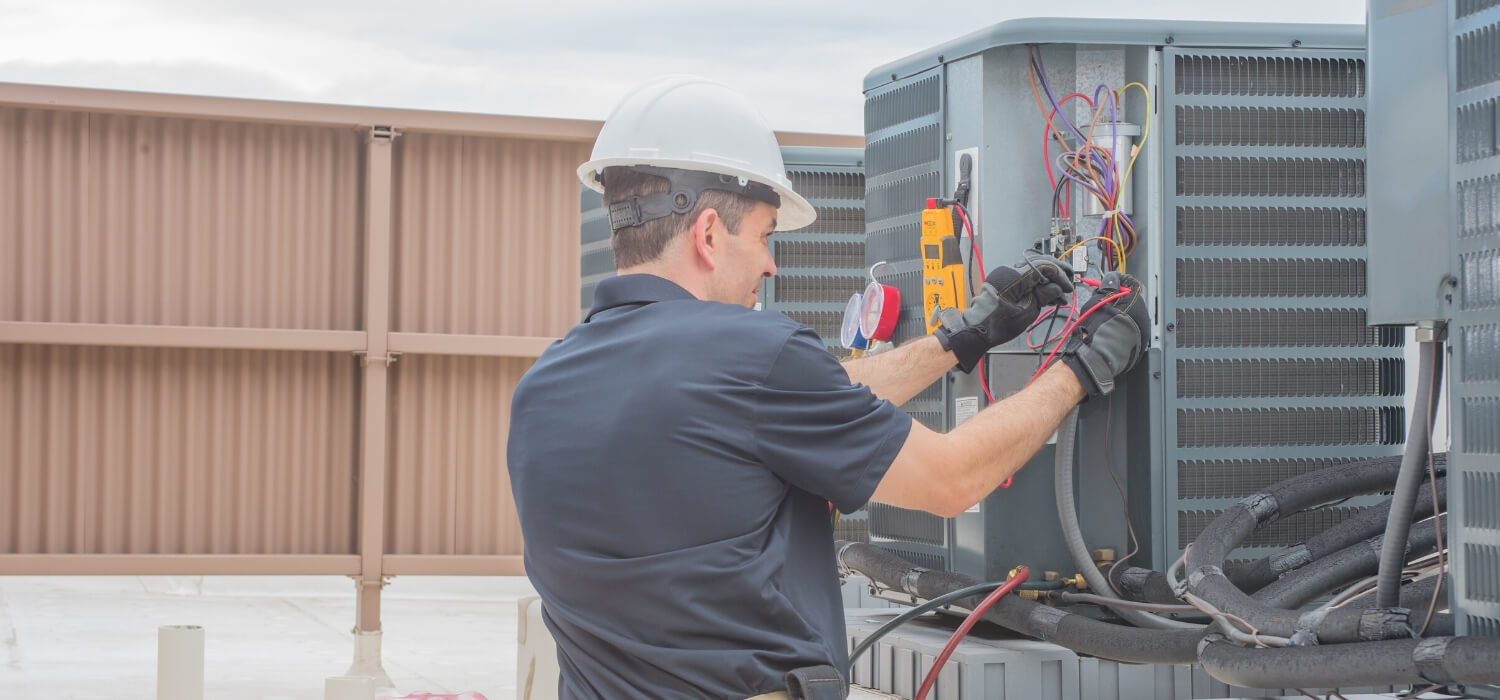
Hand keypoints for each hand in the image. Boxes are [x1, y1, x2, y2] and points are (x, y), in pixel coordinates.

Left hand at [934, 254, 1073, 371]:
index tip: (1068, 287)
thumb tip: (1057, 288)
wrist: (978, 330)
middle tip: (1068, 283)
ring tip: (1059, 295)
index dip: (1060, 276)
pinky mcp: (1004, 282)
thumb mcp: (1028, 311)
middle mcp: (1009, 271)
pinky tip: (1047, 296)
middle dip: (1056, 274)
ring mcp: (1005, 275)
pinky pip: (1024, 278)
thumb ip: (1044, 295)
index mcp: (1015, 276)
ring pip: (1033, 271)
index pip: (1044, 266)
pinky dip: (1036, 284)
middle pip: (1039, 264)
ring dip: (1047, 280)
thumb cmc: (998, 324)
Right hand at [1061, 272, 1149, 396]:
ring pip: (1131, 318)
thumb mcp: (1098, 299)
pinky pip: (1130, 332)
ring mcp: (1142, 333)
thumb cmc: (1097, 328)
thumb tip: (1112, 278)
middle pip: (1131, 301)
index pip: (1131, 284)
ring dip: (1119, 316)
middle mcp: (1143, 317)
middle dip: (1117, 300)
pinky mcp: (1137, 347)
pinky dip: (1121, 330)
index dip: (1117, 283)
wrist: (1098, 355)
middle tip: (1101, 303)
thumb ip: (1108, 285)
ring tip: (1103, 320)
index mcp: (1136, 302)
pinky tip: (1108, 332)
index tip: (1107, 284)